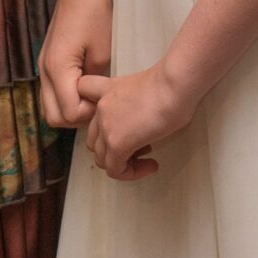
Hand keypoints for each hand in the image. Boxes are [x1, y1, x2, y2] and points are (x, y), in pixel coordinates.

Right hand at [36, 0, 111, 130]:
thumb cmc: (95, 13)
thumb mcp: (102, 52)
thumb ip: (95, 83)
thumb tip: (93, 100)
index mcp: (57, 69)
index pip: (68, 114)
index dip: (89, 114)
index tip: (106, 101)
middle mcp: (43, 70)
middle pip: (53, 116)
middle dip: (76, 117)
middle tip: (98, 103)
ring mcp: (42, 64)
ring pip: (50, 104)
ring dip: (70, 107)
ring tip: (93, 94)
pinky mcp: (47, 59)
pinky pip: (52, 90)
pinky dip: (66, 95)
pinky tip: (86, 84)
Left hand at [76, 60, 195, 181]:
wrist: (173, 84)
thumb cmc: (168, 84)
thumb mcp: (142, 89)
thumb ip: (130, 105)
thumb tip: (141, 122)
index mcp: (106, 91)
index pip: (84, 105)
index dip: (98, 121)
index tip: (119, 128)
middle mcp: (101, 109)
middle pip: (95, 139)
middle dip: (114, 149)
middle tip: (140, 146)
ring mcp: (106, 127)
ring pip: (101, 158)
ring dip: (122, 163)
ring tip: (146, 156)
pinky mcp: (117, 143)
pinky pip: (115, 170)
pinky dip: (131, 173)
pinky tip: (151, 165)